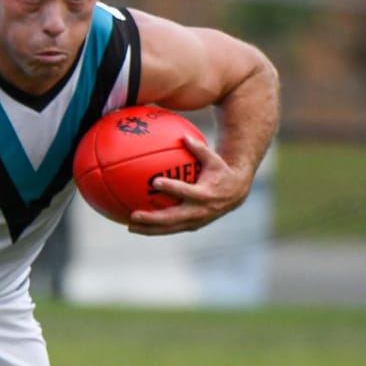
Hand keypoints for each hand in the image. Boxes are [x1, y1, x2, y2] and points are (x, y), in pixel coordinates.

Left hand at [128, 134, 248, 234]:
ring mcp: (195, 221)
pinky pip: (170, 229)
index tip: (155, 182)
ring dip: (149, 229)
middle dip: (152, 219)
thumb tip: (183, 136)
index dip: (172, 187)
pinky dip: (154, 229)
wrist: (236, 193)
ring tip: (129, 226)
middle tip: (133, 215)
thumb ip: (199, 149)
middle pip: (173, 218)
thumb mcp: (214, 160)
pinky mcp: (192, 226)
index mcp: (205, 194)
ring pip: (169, 228)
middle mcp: (199, 211)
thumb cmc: (220, 172)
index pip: (186, 191)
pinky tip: (137, 226)